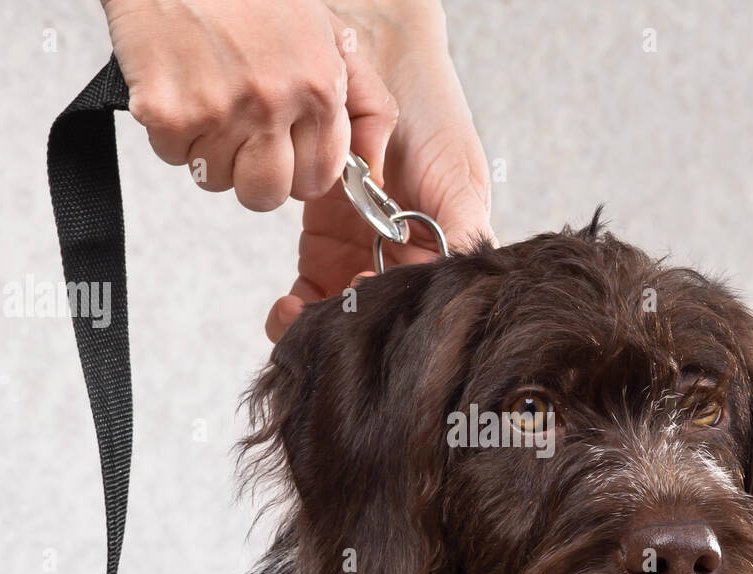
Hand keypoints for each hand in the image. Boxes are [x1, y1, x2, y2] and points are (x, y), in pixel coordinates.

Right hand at [102, 0, 397, 210]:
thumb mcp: (329, 35)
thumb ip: (365, 104)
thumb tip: (374, 170)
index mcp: (319, 88)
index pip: (318, 179)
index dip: (297, 169)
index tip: (283, 147)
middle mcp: (273, 103)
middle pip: (266, 195)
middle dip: (254, 175)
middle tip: (242, 134)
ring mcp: (219, 110)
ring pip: (216, 179)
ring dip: (210, 150)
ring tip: (209, 95)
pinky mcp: (167, 113)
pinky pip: (173, 156)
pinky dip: (171, 130)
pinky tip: (179, 84)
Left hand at [265, 0, 492, 341]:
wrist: (377, 62)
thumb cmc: (431, 113)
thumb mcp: (459, 174)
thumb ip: (463, 232)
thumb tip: (465, 283)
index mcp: (444, 253)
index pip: (423, 305)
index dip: (394, 316)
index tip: (366, 301)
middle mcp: (405, 263)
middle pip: (380, 321)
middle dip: (352, 332)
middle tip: (326, 328)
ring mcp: (364, 257)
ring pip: (342, 317)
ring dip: (319, 329)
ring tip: (299, 321)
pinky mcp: (323, 249)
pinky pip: (309, 294)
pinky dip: (296, 310)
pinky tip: (287, 308)